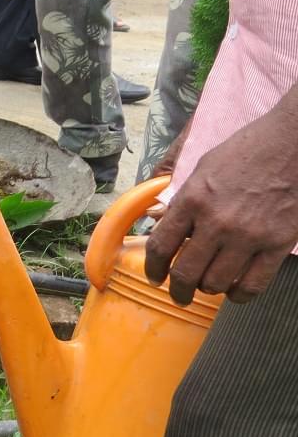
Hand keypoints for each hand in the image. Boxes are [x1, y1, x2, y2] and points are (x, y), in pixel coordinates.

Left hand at [145, 90, 297, 304]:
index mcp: (192, 200)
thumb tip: (159, 221)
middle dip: (178, 290)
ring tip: (208, 285)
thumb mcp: (202, 169)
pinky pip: (252, 285)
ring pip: (216, 283)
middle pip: (185, 273)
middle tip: (179, 294)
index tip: (156, 277)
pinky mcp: (277, 244)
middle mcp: (216, 222)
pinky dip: (239, 295)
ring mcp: (248, 236)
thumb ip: (182, 199)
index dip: (153, 269)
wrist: (292, 142)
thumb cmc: (246, 151)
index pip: (160, 247)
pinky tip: (234, 291)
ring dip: (207, 289)